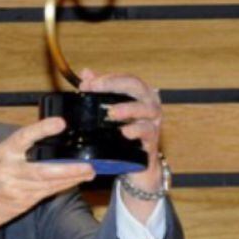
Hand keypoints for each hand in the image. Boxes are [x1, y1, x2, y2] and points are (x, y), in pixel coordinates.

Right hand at [0, 117, 95, 230]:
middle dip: (69, 168)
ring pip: (49, 183)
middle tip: (88, 165)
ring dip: (71, 178)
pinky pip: (47, 192)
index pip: (23, 137)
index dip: (42, 129)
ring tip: (89, 172)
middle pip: (43, 170)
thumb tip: (49, 138)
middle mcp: (9, 170)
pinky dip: (62, 186)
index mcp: (2, 152)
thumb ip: (20, 149)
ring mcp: (16, 188)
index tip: (60, 123)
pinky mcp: (23, 201)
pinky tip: (75, 181)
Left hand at [79, 68, 164, 202]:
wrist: (137, 165)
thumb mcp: (111, 110)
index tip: (87, 82)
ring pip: (146, 109)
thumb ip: (100, 90)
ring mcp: (153, 122)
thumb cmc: (125, 132)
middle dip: (116, 85)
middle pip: (137, 88)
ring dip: (128, 108)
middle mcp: (149, 105)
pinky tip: (124, 132)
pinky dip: (136, 130)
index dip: (108, 78)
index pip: (126, 79)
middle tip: (96, 87)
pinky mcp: (152, 141)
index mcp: (140, 94)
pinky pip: (147, 132)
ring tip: (111, 112)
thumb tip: (86, 73)